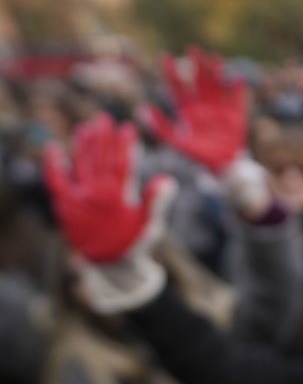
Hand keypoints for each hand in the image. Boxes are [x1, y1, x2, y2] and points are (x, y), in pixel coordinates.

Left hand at [44, 114, 175, 263]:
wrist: (108, 264)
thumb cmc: (133, 242)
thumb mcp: (150, 224)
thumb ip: (157, 201)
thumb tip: (168, 180)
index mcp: (118, 197)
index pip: (122, 163)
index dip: (125, 144)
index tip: (128, 127)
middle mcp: (96, 195)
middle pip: (99, 158)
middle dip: (103, 137)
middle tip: (104, 118)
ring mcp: (78, 198)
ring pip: (79, 164)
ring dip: (82, 144)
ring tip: (86, 127)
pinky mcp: (64, 205)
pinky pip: (55, 180)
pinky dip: (54, 164)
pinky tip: (55, 148)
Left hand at [143, 46, 246, 174]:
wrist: (221, 166)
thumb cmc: (197, 154)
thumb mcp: (176, 142)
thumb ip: (161, 127)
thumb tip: (142, 110)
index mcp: (188, 110)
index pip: (177, 87)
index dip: (172, 73)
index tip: (165, 57)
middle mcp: (204, 105)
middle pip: (199, 81)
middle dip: (196, 66)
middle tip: (193, 49)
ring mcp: (220, 109)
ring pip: (217, 85)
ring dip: (216, 72)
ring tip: (214, 58)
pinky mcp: (236, 115)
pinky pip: (237, 100)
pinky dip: (237, 90)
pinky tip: (236, 79)